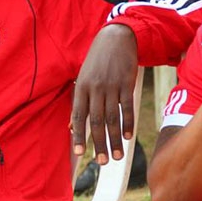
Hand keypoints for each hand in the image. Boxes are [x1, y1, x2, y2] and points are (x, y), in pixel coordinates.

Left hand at [71, 24, 137, 163]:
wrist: (116, 38)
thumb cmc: (97, 61)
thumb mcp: (83, 77)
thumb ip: (79, 102)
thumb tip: (72, 126)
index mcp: (82, 88)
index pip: (79, 116)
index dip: (79, 136)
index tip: (80, 154)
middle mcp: (95, 89)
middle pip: (96, 121)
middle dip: (99, 144)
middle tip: (102, 162)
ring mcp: (111, 87)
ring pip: (112, 118)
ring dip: (115, 139)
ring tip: (117, 156)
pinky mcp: (126, 84)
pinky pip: (127, 108)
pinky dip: (128, 124)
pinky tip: (128, 137)